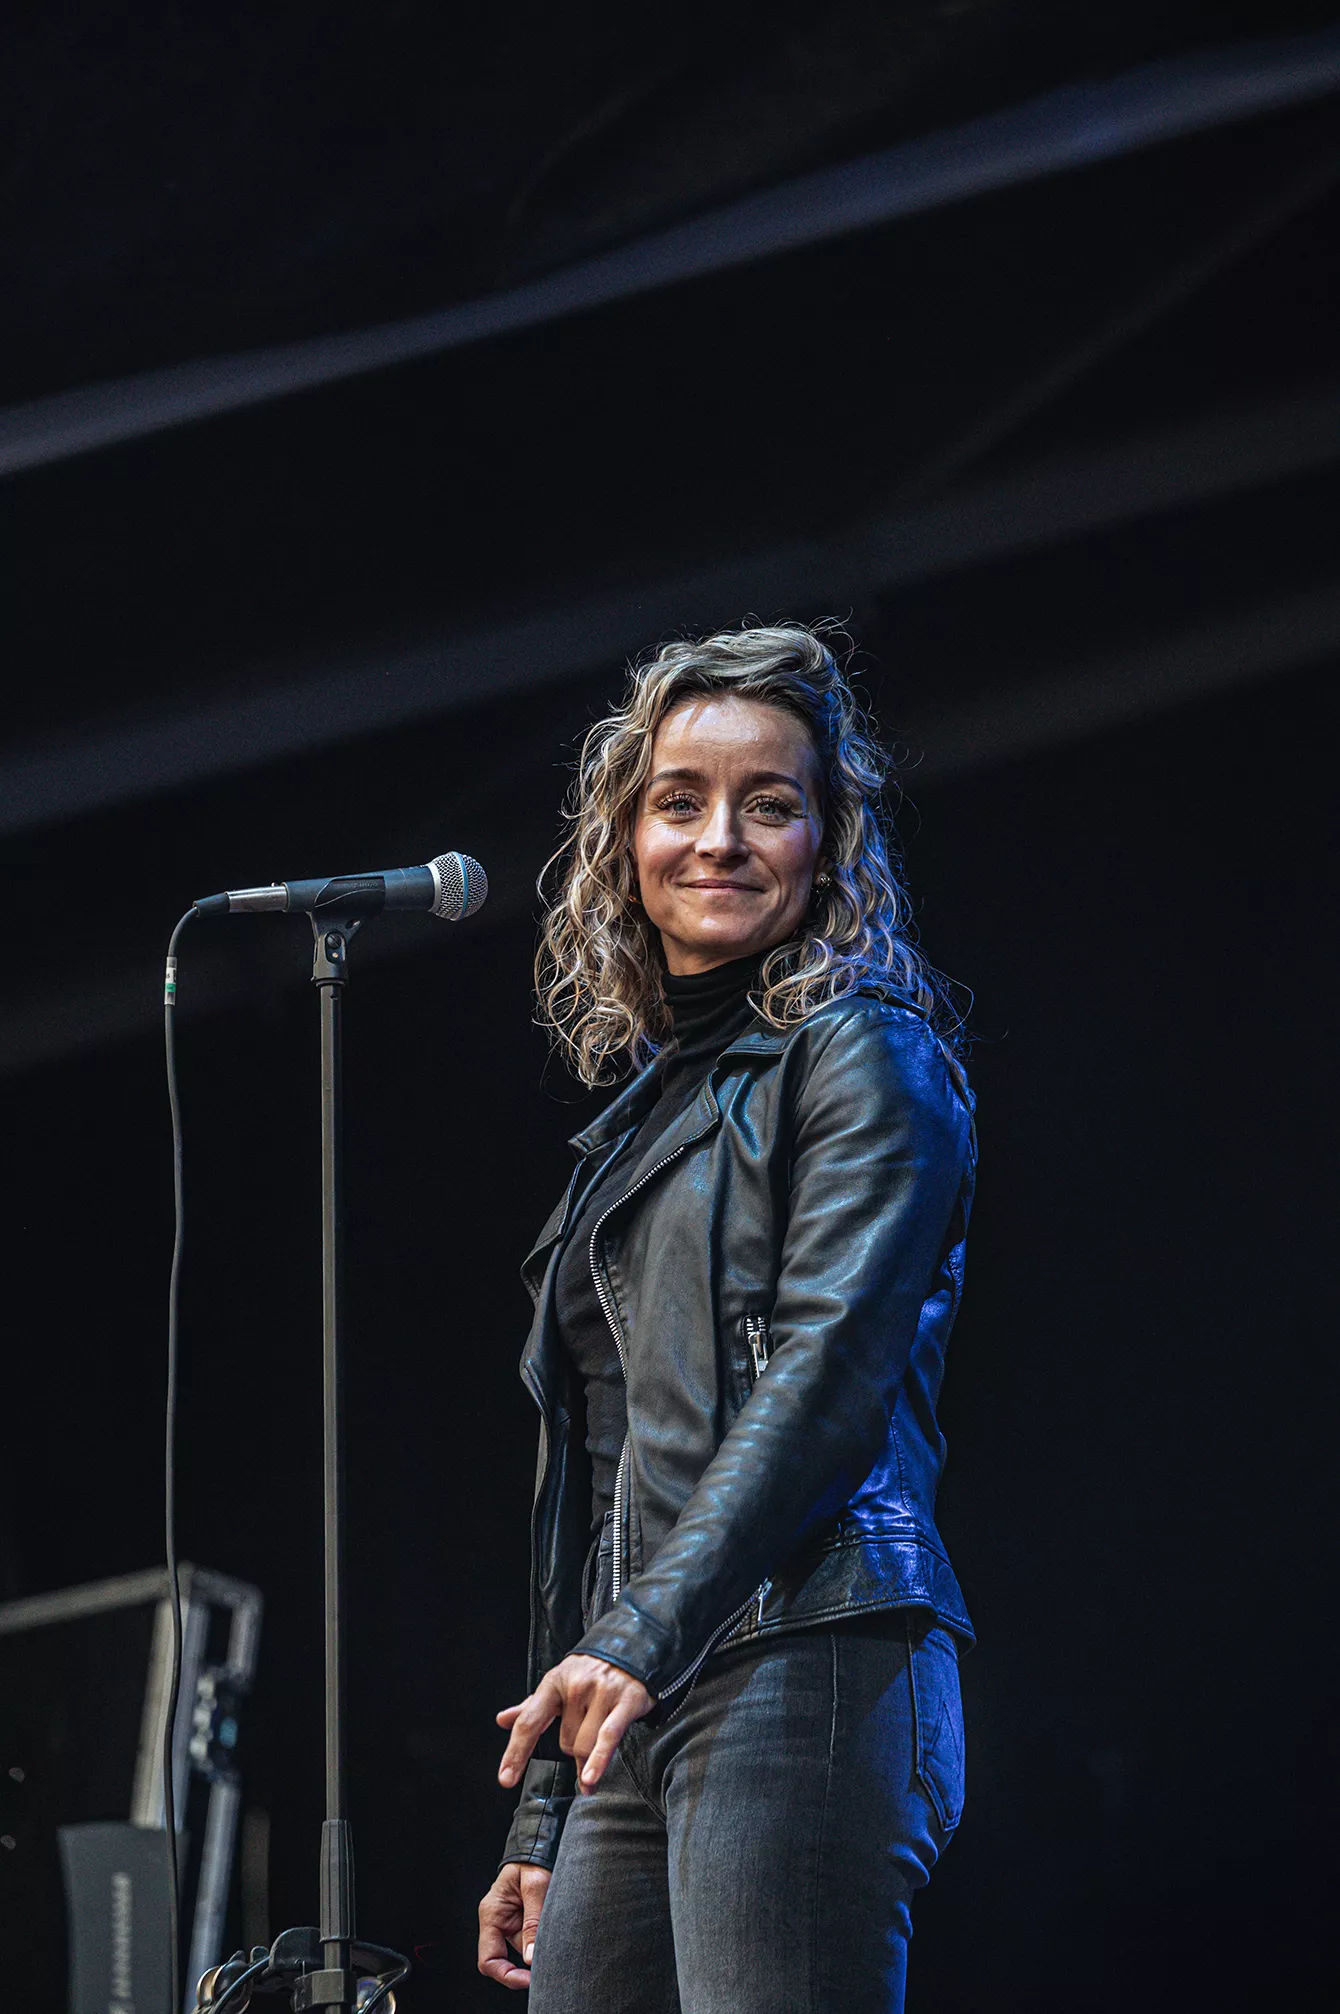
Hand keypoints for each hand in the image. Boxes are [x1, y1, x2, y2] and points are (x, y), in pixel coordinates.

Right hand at [477, 1860, 550, 1988]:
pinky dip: (540, 1944)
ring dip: (536, 1953)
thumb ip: (533, 1921)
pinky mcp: (523, 1922)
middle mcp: (497, 1921)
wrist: (539, 1844)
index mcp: (492, 1913)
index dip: (507, 1975)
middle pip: (504, 1961)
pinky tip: (553, 1941)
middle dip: (523, 1969)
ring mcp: (510, 1923)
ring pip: (521, 1952)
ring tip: (556, 1945)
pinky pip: (530, 1941)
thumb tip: (531, 1956)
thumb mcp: (535, 1887)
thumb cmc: (533, 1859)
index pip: (488, 1959)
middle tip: (546, 1971)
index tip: (529, 1978)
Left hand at [496, 1653, 653, 1793]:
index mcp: (554, 1683)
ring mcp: (602, 1693)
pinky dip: (598, 1761)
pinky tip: (590, 1779)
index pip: (529, 1721)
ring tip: (597, 1753)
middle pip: (565, 1743)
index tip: (506, 1778)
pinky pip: (607, 1737)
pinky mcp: (626, 1702)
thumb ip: (531, 1707)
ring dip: (589, 1759)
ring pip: (584, 1745)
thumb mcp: (558, 1684)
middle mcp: (576, 1686)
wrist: (629, 1647)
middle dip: (574, 1748)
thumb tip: (502, 1720)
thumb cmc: (589, 1672)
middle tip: (587, 1731)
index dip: (516, 1752)